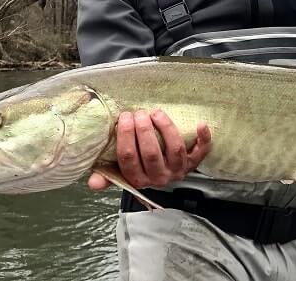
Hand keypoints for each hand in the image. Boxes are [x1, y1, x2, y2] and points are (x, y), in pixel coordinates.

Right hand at [87, 109, 211, 190]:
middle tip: (139, 113)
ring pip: (174, 150)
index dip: (125, 137)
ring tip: (156, 113)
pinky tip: (201, 124)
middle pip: (151, 153)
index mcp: (137, 178)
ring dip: (166, 129)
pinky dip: (203, 139)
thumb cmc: (139, 166)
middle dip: (144, 131)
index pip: (128, 158)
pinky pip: (201, 153)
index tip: (123, 118)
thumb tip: (91, 183)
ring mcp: (177, 171)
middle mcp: (158, 177)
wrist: (164, 173)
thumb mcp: (121, 172)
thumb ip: (108, 175)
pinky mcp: (193, 164)